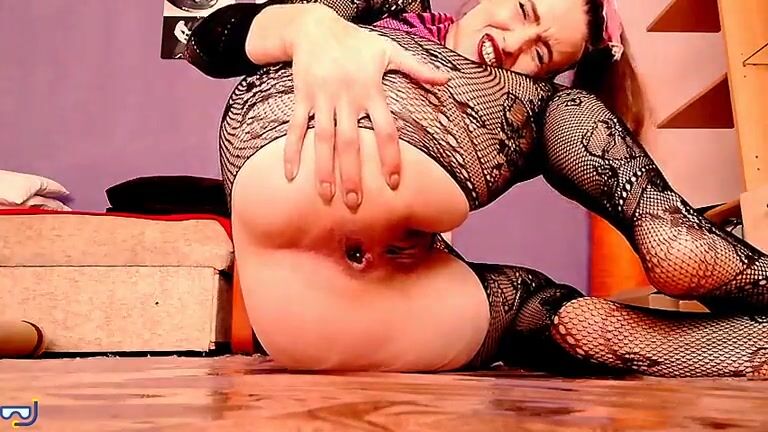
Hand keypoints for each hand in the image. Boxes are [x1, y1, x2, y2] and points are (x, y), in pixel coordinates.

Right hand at [283, 6, 449, 209]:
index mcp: (371, 90)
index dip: (390, 157)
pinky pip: (295, 128)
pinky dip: (291, 151)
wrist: (315, 26)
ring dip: (324, 169)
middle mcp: (346, 97)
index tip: (393, 182)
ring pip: (323, 139)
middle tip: (356, 203)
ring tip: (326, 196)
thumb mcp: (390, 50)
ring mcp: (321, 99)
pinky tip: (290, 175)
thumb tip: (446, 79)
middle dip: (352, 174)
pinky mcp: (301, 97)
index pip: (385, 129)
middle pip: (350, 142)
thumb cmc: (356, 41)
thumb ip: (417, 67)